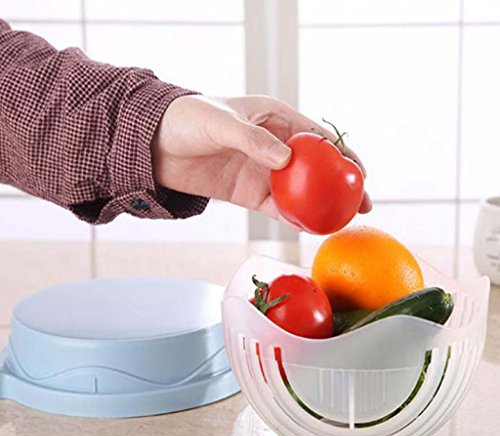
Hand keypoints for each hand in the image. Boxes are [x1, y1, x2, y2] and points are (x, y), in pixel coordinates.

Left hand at [151, 95, 371, 221]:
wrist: (154, 145)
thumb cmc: (186, 120)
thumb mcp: (220, 122)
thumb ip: (252, 140)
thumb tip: (286, 160)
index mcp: (274, 119)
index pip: (318, 136)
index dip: (342, 154)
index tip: (359, 172)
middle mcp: (274, 147)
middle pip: (316, 168)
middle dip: (340, 185)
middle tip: (362, 203)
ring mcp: (262, 172)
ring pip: (300, 191)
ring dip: (321, 206)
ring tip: (343, 220)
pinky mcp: (248, 193)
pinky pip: (276, 208)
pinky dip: (293, 217)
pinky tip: (311, 228)